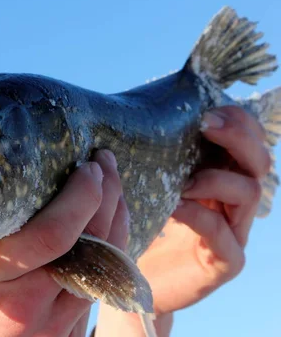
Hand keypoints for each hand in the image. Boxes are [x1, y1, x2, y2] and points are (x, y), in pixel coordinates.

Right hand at [0, 150, 128, 336]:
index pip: (52, 234)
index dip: (80, 196)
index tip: (87, 165)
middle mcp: (26, 307)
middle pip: (89, 248)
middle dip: (107, 198)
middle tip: (105, 162)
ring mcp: (48, 329)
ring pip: (102, 270)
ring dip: (114, 223)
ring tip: (111, 189)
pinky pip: (94, 289)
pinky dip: (107, 254)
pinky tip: (102, 229)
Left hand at [96, 106, 269, 335]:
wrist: (126, 275)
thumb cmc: (134, 221)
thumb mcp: (145, 181)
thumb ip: (151, 153)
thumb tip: (129, 110)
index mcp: (218, 175)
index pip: (246, 141)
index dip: (236, 122)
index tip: (206, 112)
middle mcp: (232, 201)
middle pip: (258, 161)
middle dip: (238, 137)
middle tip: (207, 126)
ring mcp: (233, 231)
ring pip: (249, 192)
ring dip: (215, 179)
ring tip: (182, 182)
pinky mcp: (225, 261)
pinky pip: (222, 232)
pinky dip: (199, 215)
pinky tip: (174, 208)